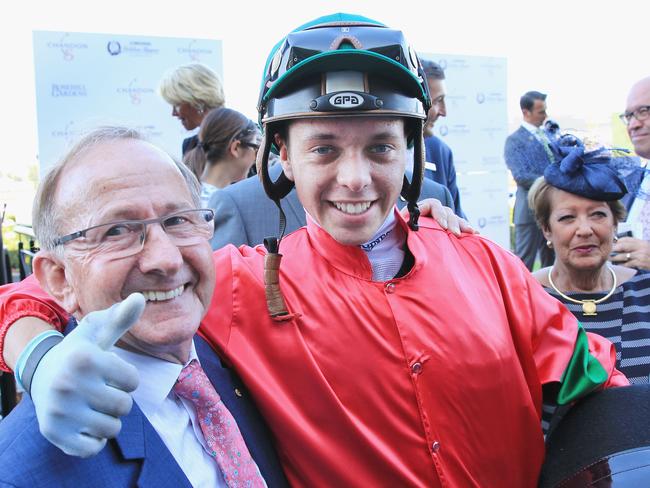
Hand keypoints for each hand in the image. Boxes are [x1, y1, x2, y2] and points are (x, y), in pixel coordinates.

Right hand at [30, 293, 144, 456]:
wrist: (40, 375)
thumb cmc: (80, 352)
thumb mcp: (98, 332)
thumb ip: (120, 318)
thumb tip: (140, 298)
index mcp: (84, 358)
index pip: (133, 381)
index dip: (127, 378)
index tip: (110, 372)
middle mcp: (68, 384)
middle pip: (124, 406)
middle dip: (119, 399)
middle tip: (101, 390)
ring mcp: (59, 411)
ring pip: (112, 428)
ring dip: (109, 419)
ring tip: (93, 405)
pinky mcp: (54, 434)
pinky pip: (93, 448)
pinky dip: (95, 439)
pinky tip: (84, 422)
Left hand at [402, 198, 475, 235]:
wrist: (405, 247)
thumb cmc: (402, 237)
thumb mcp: (402, 229)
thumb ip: (404, 223)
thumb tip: (404, 220)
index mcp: (422, 209)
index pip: (433, 205)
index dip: (440, 214)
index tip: (443, 226)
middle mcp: (435, 213)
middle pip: (447, 212)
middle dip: (452, 222)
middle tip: (455, 234)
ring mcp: (444, 221)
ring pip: (455, 219)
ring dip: (463, 225)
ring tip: (470, 232)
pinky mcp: (450, 229)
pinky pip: (461, 227)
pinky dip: (467, 230)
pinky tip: (475, 234)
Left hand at [610, 237, 649, 269]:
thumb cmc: (649, 256)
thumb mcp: (644, 248)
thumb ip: (633, 246)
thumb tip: (617, 244)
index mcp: (641, 242)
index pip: (625, 239)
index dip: (616, 242)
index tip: (610, 245)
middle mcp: (641, 247)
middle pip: (622, 246)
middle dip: (613, 249)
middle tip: (606, 252)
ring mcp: (641, 255)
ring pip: (623, 256)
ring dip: (614, 258)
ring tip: (610, 259)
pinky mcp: (641, 263)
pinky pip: (627, 264)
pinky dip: (621, 264)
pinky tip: (618, 265)